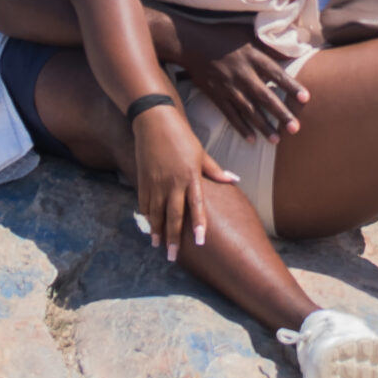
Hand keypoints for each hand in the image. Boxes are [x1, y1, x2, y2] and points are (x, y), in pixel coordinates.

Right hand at [132, 101, 235, 260]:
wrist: (154, 121)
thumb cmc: (182, 137)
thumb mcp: (201, 153)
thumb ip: (215, 170)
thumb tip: (234, 179)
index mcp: (190, 176)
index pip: (196, 206)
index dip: (197, 224)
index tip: (199, 242)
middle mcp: (172, 182)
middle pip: (172, 215)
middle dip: (172, 238)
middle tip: (173, 256)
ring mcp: (156, 182)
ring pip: (155, 212)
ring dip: (156, 230)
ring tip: (157, 246)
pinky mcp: (143, 179)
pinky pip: (144, 202)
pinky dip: (147, 215)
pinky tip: (149, 224)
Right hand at [171, 13, 306, 139]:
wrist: (192, 42)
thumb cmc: (224, 36)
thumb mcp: (248, 33)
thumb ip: (268, 45)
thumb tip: (291, 49)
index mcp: (253, 57)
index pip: (276, 74)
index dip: (291, 86)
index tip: (306, 98)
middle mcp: (243, 74)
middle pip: (265, 97)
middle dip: (280, 114)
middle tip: (295, 128)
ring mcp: (229, 86)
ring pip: (249, 110)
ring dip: (263, 126)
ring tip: (276, 140)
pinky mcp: (216, 95)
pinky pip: (230, 114)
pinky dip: (241, 127)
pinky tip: (251, 139)